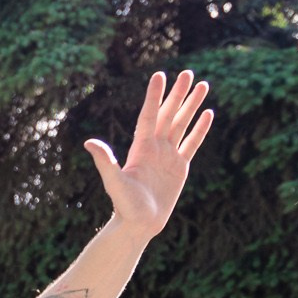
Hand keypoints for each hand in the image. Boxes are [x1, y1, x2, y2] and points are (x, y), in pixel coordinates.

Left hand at [86, 70, 214, 237]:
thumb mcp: (114, 182)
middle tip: (188, 72)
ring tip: (203, 85)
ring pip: (182, 124)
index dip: (154, 96)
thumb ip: (105, 161)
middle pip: (169, 114)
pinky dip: (200, 128)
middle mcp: (155, 148)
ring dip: (192, 105)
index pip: (149, 115)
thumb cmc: (125, 205)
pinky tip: (208, 113)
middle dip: (179, 94)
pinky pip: (192, 143)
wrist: (139, 224)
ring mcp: (169, 156)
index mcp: (141, 148)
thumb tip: (89, 142)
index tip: (160, 75)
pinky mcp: (180, 167)